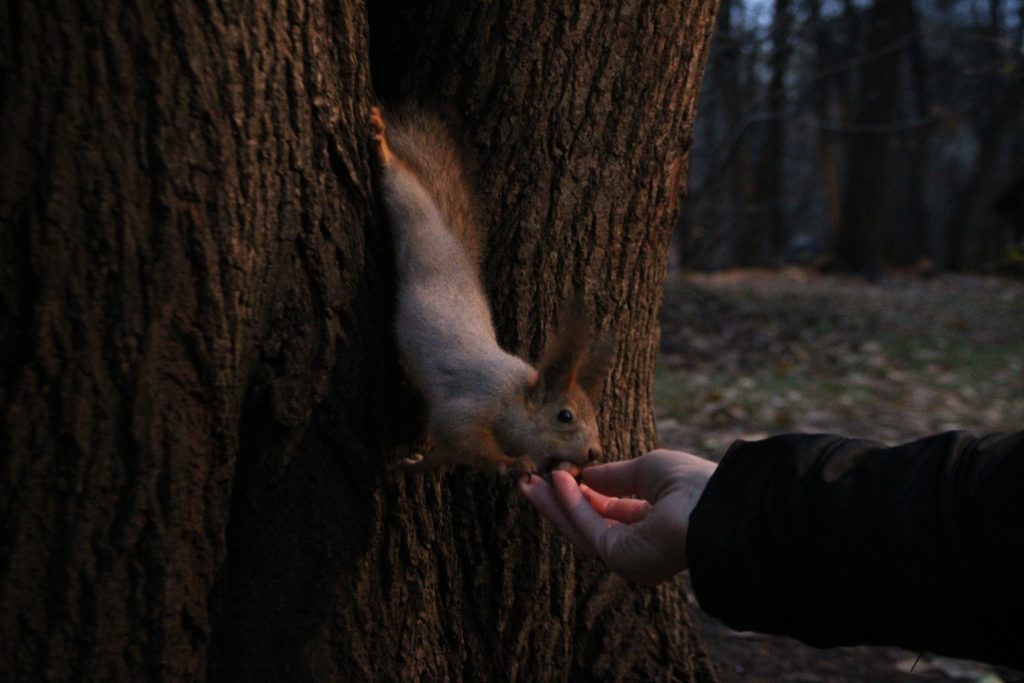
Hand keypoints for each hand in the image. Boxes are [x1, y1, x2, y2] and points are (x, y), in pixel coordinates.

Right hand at [519, 449, 716, 584]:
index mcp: (649, 524)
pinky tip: (557, 482)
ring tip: (530, 482)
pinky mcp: (619, 558)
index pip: (605, 512)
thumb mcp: (645, 470)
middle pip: (585, 524)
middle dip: (556, 502)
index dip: (579, 494)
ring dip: (554, 505)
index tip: (557, 475)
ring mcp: (627, 556)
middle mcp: (636, 545)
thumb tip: (584, 474)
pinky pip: (587, 528)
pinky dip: (570, 505)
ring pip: (580, 530)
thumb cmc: (690, 483)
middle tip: (529, 482)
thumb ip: (612, 476)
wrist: (712, 505)